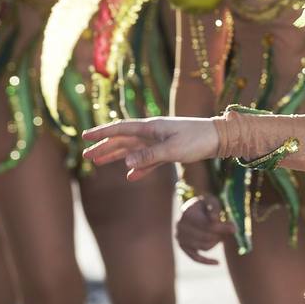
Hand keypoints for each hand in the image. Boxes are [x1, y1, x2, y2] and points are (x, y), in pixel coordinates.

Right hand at [82, 117, 219, 180]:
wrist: (219, 138)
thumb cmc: (197, 140)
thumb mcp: (172, 149)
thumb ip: (149, 156)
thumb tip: (125, 163)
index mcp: (151, 127)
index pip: (121, 129)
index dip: (102, 133)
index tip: (85, 136)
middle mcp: (153, 133)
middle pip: (123, 140)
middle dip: (104, 147)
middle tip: (86, 155)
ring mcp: (160, 141)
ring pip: (133, 149)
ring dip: (116, 156)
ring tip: (99, 162)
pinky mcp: (169, 151)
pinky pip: (148, 160)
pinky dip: (139, 168)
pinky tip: (130, 176)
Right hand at [175, 194, 234, 265]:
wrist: (194, 210)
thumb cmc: (206, 205)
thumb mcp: (211, 200)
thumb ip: (215, 208)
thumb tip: (214, 220)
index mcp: (187, 213)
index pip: (207, 225)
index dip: (222, 228)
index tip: (234, 228)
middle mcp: (180, 227)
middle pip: (207, 237)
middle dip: (221, 235)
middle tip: (230, 230)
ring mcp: (180, 238)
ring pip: (204, 247)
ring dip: (217, 243)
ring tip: (223, 236)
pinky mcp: (183, 247)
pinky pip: (195, 258)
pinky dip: (206, 261)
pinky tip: (218, 262)